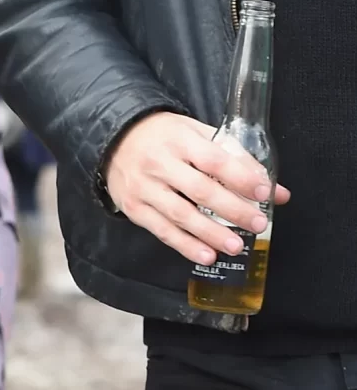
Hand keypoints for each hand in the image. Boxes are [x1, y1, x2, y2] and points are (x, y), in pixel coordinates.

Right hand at [103, 111, 287, 266]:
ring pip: (181, 215)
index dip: (240, 178)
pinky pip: (163, 231)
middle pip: (200, 191)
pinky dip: (186, 246)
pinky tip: (207, 256)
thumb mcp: (196, 134)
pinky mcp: (135, 209)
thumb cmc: (165, 137)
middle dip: (232, 210)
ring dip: (211, 234)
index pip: (214, 160)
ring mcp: (145, 188)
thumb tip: (274, 189)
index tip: (264, 193)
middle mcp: (160, 164)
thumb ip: (234, 158)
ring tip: (236, 247)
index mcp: (181, 140)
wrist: (114, 140)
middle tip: (257, 224)